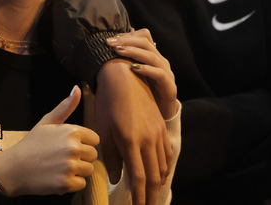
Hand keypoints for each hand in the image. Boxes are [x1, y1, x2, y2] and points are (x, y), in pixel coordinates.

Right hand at [0, 86, 98, 196]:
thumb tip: (78, 88)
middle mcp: (73, 147)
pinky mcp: (66, 183)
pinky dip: (72, 183)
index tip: (69, 146)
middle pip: (93, 155)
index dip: (83, 143)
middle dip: (82, 157)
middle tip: (64, 158)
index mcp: (71, 131)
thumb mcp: (47, 121)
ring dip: (78, 171)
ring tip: (61, 168)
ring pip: (89, 170)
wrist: (14, 168)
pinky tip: (59, 177)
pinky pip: (81, 184)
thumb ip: (65, 106)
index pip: (94, 139)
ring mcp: (70, 166)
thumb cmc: (32, 143)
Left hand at [94, 55, 170, 204]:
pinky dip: (165, 167)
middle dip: (152, 195)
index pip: (139, 178)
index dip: (140, 197)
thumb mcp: (103, 130)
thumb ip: (111, 157)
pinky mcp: (161, 127)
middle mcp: (148, 140)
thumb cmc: (107, 103)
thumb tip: (118, 179)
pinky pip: (167, 153)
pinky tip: (160, 174)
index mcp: (131, 142)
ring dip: (159, 183)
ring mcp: (157, 133)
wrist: (123, 77)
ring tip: (153, 195)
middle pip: (155, 176)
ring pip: (163, 166)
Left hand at [106, 29, 178, 119]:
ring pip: (151, 56)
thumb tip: (106, 52)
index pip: (143, 36)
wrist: (162, 117)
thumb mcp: (134, 76)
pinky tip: (133, 68)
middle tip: (109, 43)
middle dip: (126, 41)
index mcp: (153, 56)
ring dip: (134, 52)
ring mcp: (167, 73)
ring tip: (118, 51)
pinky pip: (159, 74)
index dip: (127, 35)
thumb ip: (125, 63)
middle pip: (145, 42)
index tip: (110, 38)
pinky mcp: (170, 87)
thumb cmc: (145, 94)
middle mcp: (161, 62)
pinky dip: (146, 69)